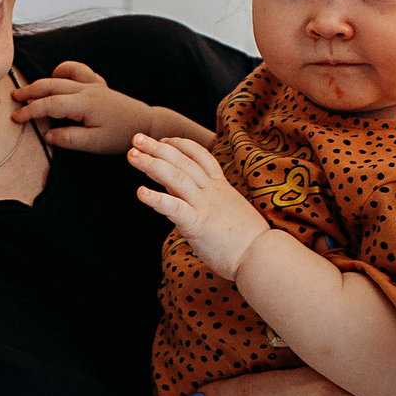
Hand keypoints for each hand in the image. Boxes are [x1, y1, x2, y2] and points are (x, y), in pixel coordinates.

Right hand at [10, 61, 154, 152]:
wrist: (146, 124)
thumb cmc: (121, 135)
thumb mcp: (94, 144)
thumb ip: (68, 139)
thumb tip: (48, 135)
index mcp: (83, 103)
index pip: (49, 104)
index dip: (30, 111)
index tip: (16, 118)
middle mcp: (86, 89)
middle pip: (51, 85)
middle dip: (30, 91)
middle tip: (14, 98)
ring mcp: (93, 84)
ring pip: (63, 74)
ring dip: (45, 79)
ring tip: (32, 89)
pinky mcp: (99, 85)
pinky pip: (79, 70)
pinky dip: (65, 72)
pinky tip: (60, 80)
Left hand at [128, 133, 270, 276]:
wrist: (263, 257)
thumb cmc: (247, 241)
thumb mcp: (230, 212)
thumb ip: (209, 203)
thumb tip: (187, 202)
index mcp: (221, 187)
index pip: (200, 156)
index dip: (180, 145)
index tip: (164, 140)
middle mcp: (212, 192)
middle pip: (182, 161)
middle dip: (158, 147)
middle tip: (137, 138)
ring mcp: (205, 206)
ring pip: (176, 177)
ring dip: (151, 164)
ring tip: (132, 156)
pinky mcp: (198, 225)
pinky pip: (174, 208)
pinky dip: (156, 199)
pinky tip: (140, 192)